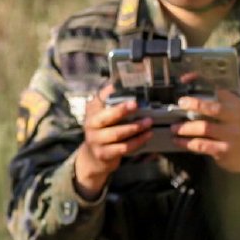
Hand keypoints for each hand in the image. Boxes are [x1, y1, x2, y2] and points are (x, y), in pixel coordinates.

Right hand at [72, 82, 150, 198]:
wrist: (93, 156)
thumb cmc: (101, 130)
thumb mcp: (100, 113)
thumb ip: (107, 99)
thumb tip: (117, 83)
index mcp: (92, 112)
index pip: (100, 102)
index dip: (114, 98)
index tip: (131, 99)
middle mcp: (91, 126)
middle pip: (107, 118)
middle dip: (123, 111)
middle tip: (138, 106)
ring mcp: (96, 141)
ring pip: (118, 134)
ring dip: (135, 128)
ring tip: (148, 123)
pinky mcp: (104, 154)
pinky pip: (123, 148)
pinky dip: (137, 142)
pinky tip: (146, 136)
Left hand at [171, 87, 239, 176]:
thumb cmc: (233, 127)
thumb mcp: (228, 109)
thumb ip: (210, 95)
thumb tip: (187, 78)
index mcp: (233, 104)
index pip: (217, 89)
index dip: (200, 82)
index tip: (185, 79)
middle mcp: (234, 118)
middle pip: (213, 109)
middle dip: (195, 104)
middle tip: (180, 103)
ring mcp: (230, 135)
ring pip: (205, 128)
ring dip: (186, 127)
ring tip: (174, 128)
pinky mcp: (224, 150)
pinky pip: (202, 145)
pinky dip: (187, 142)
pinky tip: (178, 141)